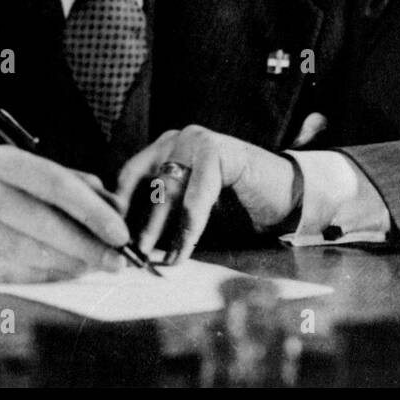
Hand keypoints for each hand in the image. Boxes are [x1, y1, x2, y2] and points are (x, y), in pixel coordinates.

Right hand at [0, 145, 131, 281]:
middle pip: (44, 222)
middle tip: (115, 260)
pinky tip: (63, 274)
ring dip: (69, 264)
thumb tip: (115, 207)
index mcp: (2, 161)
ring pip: (29, 252)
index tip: (119, 231)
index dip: (92, 211)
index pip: (55, 184)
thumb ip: (72, 185)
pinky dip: (44, 276)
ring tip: (92, 267)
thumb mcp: (25, 174)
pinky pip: (12, 273)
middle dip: (86, 245)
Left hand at [115, 125, 301, 264]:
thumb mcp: (190, 207)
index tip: (112, 237)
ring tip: (156, 259)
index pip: (130, 176)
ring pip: (169, 190)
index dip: (120, 206)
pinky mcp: (217, 150)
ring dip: (160, 230)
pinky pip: (197, 195)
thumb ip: (165, 215)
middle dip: (139, 224)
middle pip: (147, 185)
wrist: (287, 194)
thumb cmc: (238, 205)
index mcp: (165, 148)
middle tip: (130, 256)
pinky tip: (183, 249)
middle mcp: (177, 139)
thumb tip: (129, 243)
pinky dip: (189, 226)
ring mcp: (196, 141)